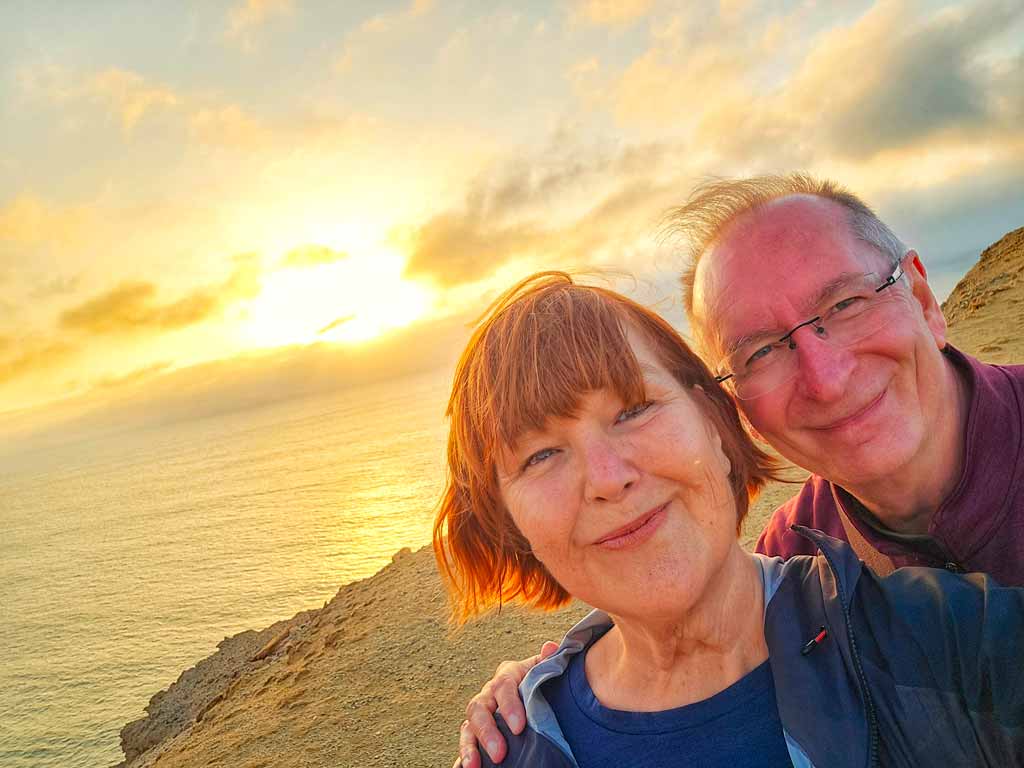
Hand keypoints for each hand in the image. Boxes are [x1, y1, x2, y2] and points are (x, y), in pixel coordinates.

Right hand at [455, 641, 559, 766]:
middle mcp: (488, 694)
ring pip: (468, 728)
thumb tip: (550, 647)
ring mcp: (480, 716)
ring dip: (468, 748)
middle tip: (499, 754)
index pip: (503, 686)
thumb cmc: (544, 683)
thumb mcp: (547, 671)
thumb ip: (549, 662)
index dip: (509, 705)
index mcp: (507, 676)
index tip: (519, 727)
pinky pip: (466, 745)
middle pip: (479, 708)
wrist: (541, 695)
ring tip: (473, 767)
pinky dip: (462, 758)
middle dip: (487, 732)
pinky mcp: (477, 735)